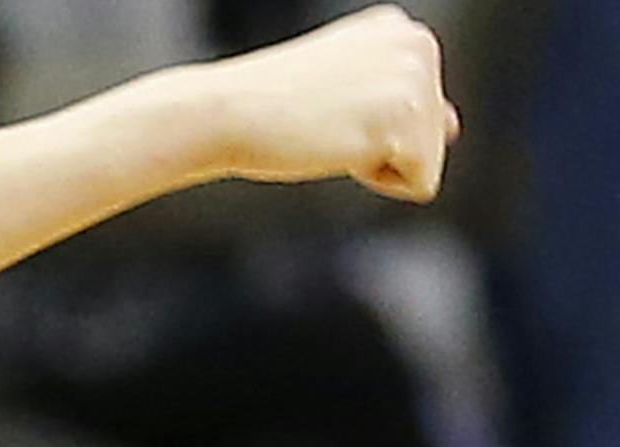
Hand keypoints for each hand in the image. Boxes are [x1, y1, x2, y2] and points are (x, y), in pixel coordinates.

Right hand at [187, 4, 458, 202]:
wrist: (226, 113)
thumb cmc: (267, 108)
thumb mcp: (345, 92)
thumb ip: (402, 102)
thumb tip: (454, 126)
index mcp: (401, 31)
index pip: (422, 111)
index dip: (369, 126)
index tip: (322, 108)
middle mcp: (417, 43)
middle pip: (435, 135)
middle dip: (379, 144)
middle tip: (325, 123)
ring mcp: (415, 78)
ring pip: (429, 160)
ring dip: (377, 162)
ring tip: (330, 132)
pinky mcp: (406, 117)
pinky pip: (422, 183)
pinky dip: (376, 179)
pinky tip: (338, 147)